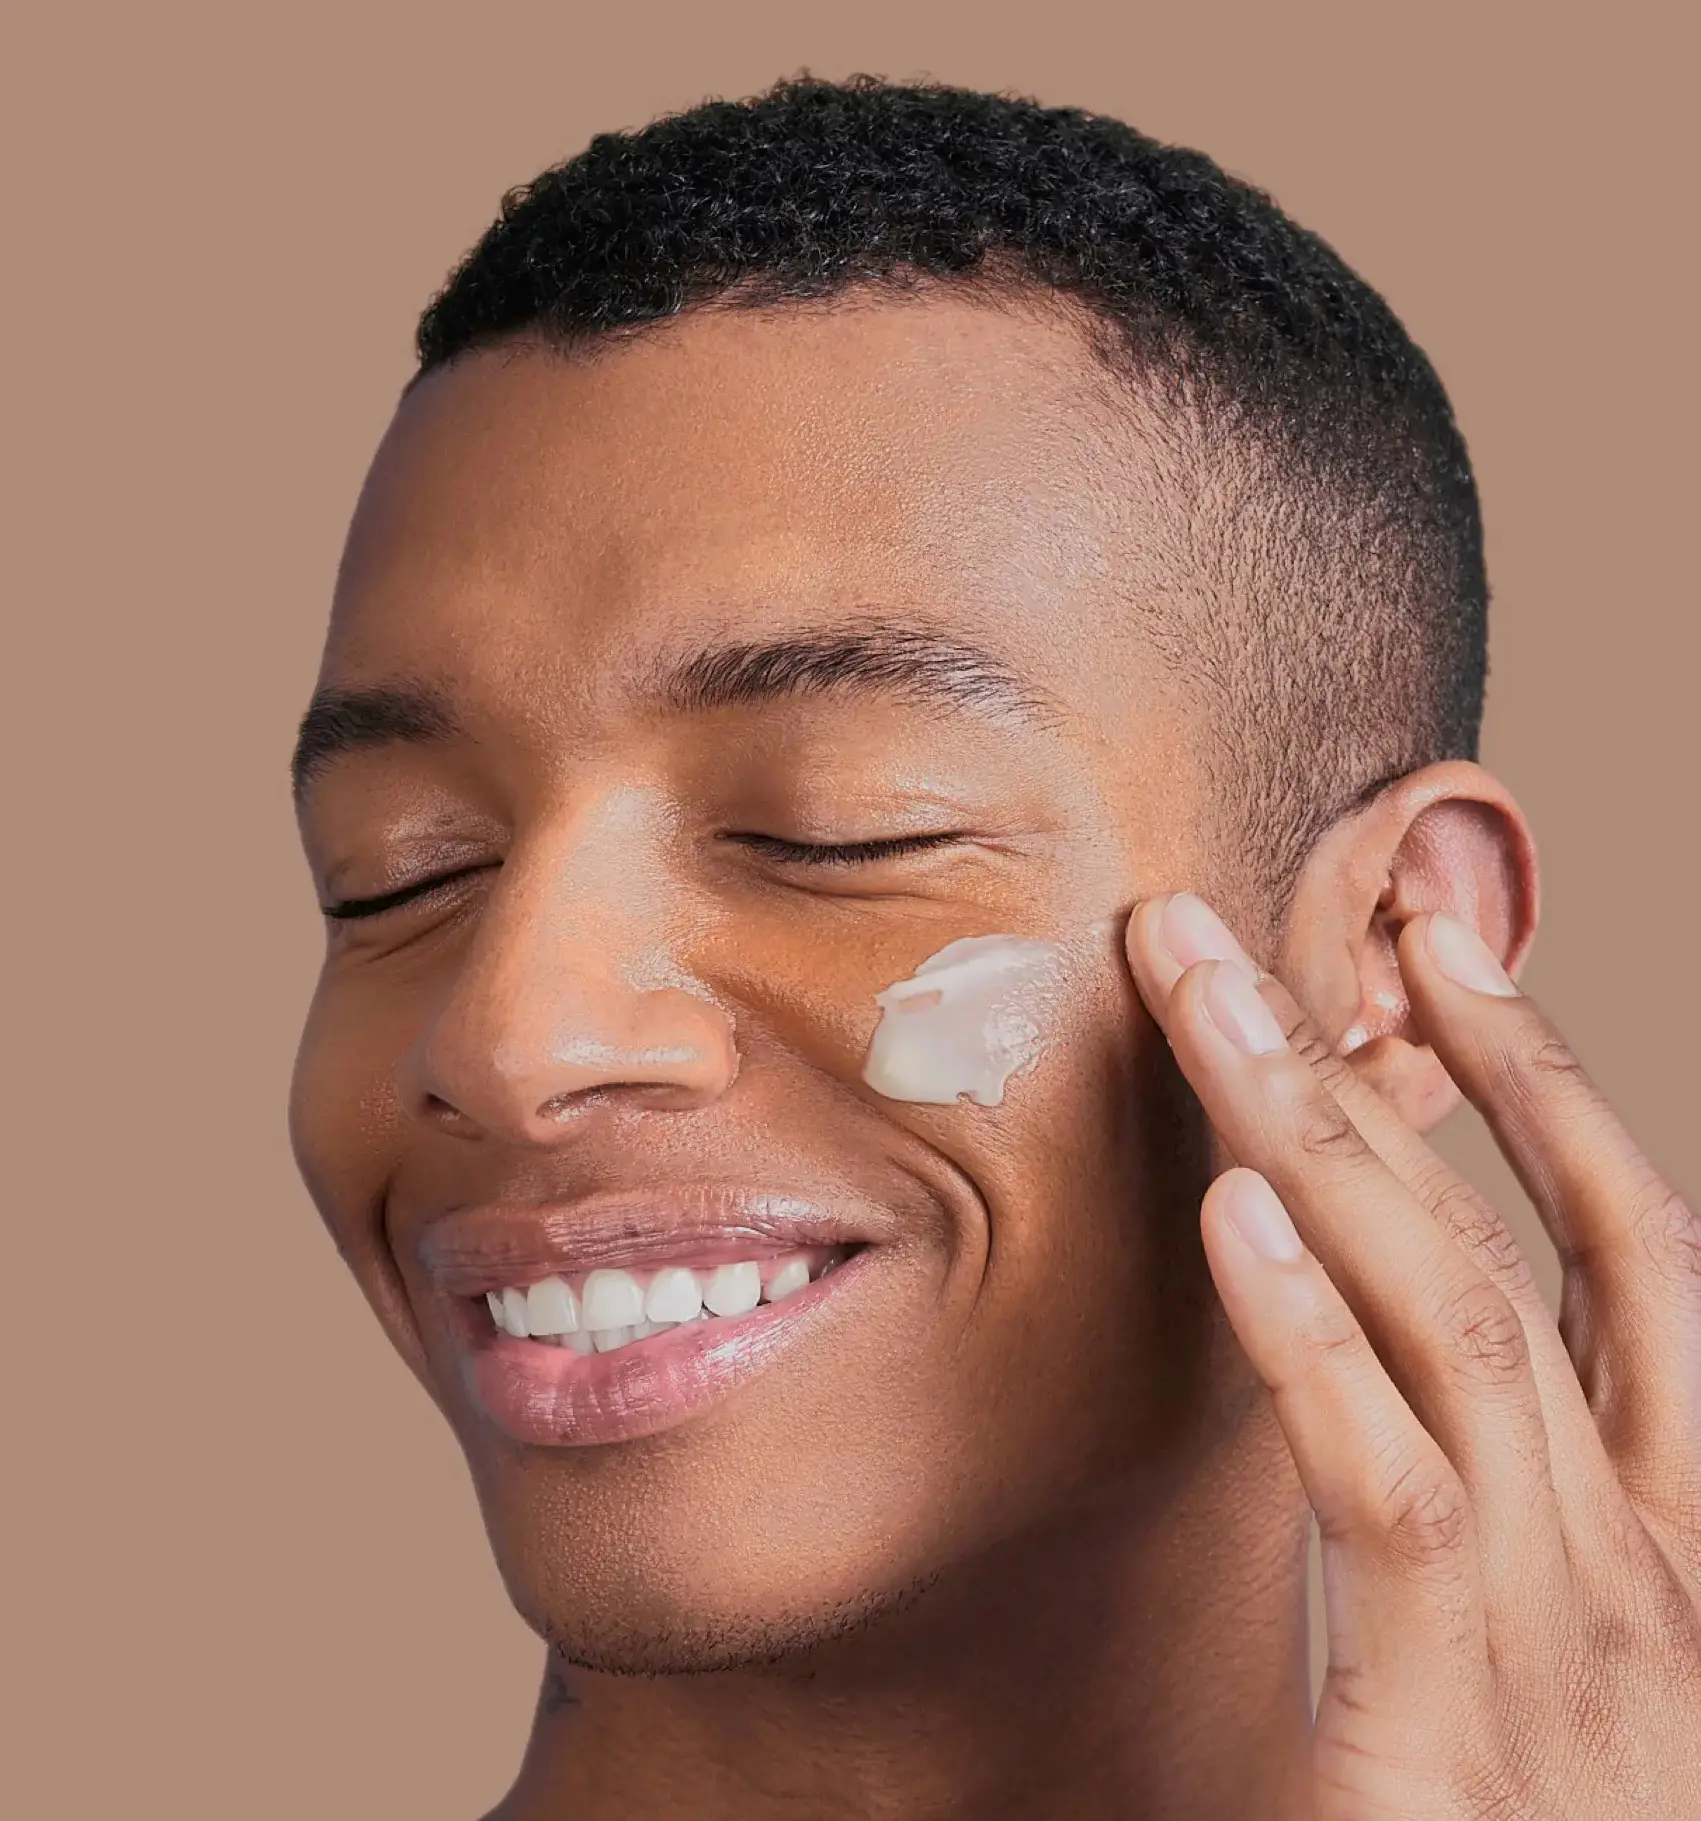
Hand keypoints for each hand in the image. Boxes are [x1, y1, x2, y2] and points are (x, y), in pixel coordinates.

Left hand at [1124, 893, 1700, 1818]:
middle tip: (1285, 912)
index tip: (1442, 951)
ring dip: (1320, 1133)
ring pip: (1452, 1314)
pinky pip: (1387, 1484)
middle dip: (1408, 1054)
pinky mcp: (1449, 1718)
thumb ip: (1459, 1462)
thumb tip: (1341, 1279)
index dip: (1543, 1081)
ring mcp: (1568, 1631)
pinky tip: (1231, 1215)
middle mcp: (1647, 1553)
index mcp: (1670, 1523)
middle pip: (1526, 1236)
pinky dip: (1310, 1337)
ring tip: (1212, 996)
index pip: (1626, 1245)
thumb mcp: (1517, 1624)